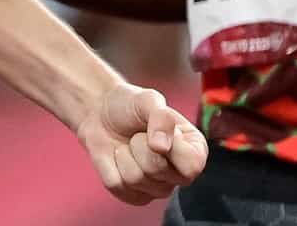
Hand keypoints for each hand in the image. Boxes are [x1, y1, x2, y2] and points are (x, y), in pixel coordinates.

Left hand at [74, 84, 207, 205]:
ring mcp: (157, 189)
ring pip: (134, 178)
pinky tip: (117, 156)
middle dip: (139, 145)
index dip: (171, 146)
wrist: (101, 113)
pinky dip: (109, 165)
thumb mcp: (148, 100)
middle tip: (138, 134)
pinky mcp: (133, 196)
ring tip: (128, 144)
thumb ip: (162, 117)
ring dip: (124, 154)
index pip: (192, 165)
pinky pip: (117, 185)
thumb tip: (161, 147)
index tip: (158, 128)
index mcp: (195, 150)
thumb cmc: (130, 106)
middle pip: (157, 169)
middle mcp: (180, 175)